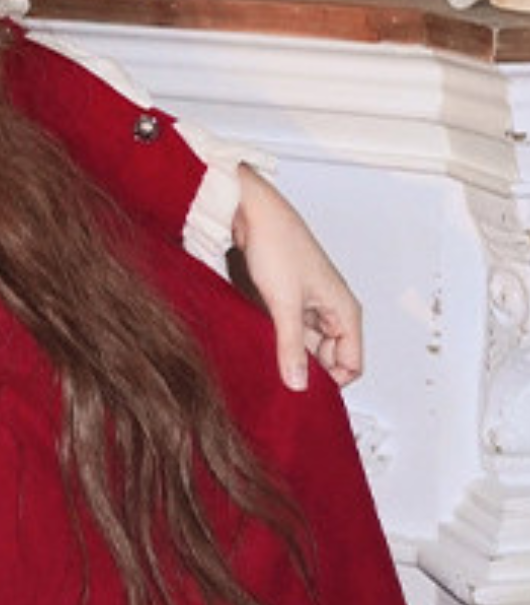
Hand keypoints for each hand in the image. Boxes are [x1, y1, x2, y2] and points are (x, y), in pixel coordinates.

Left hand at [230, 164, 364, 391]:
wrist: (252, 214)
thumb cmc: (277, 245)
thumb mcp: (283, 304)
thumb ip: (292, 347)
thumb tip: (298, 385)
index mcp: (345, 311)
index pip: (352, 365)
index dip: (330, 382)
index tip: (301, 390)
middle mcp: (331, 311)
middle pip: (329, 360)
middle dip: (307, 370)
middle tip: (278, 378)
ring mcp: (309, 307)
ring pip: (307, 347)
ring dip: (289, 355)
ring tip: (266, 357)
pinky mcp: (287, 302)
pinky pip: (289, 333)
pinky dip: (276, 341)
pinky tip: (260, 343)